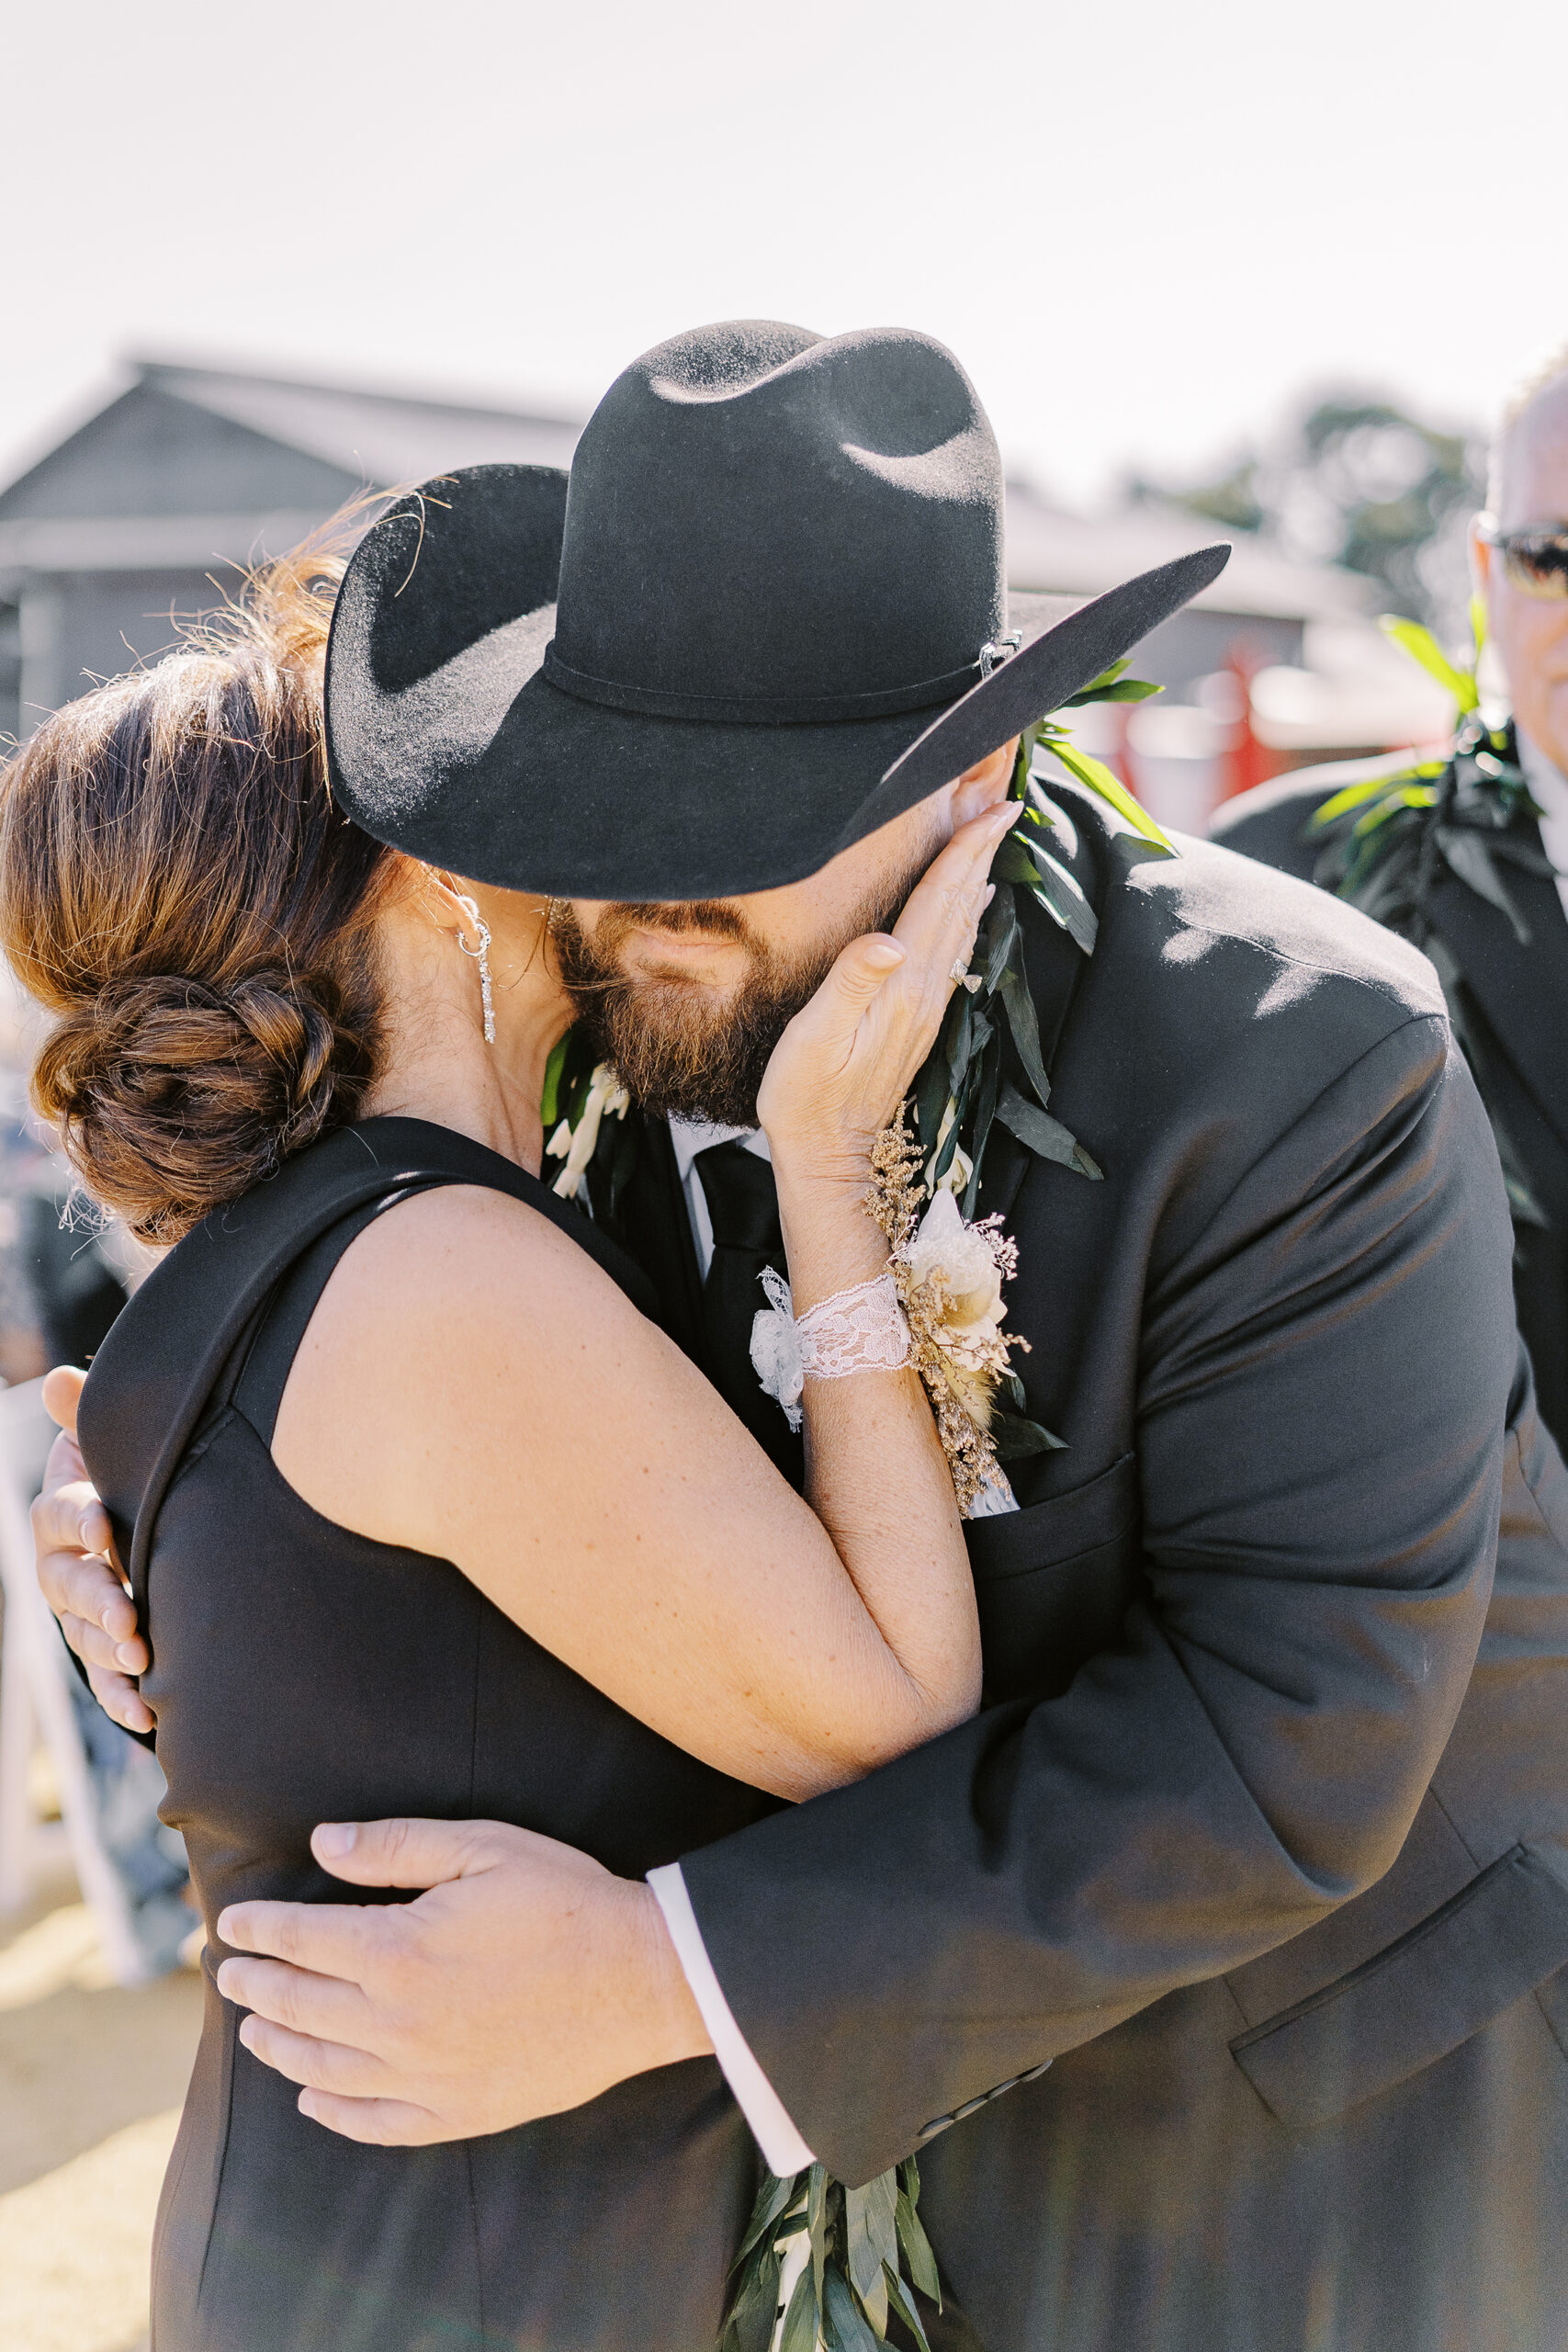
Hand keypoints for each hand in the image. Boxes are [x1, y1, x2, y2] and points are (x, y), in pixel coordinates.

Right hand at [32, 1365, 151, 1733]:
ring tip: (141, 1662)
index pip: (61, 1515)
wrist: (138, 1527)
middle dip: (97, 1600)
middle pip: (69, 1585)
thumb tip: (58, 1379)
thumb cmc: (124, 1480)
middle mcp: (63, 1567)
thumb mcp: (108, 1447)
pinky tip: (146, 1711)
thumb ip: (85, 1419)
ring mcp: (81, 1614)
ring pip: (84, 1635)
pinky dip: (122, 1697)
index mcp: (63, 1514)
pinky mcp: (104, 1649)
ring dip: (109, 1653)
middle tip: (128, 1616)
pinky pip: (105, 1680)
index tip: (103, 1524)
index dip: (78, 1518)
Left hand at [215, 1817, 711, 2144]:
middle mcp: (398, 2023)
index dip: (259, 1931)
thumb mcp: (483, 1847)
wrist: (643, 1980)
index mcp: (398, 1950)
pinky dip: (332, 2112)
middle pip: (299, 2007)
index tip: (231, 1925)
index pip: (300, 1941)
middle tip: (229, 1977)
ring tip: (255, 2032)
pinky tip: (312, 2097)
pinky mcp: (457, 2112)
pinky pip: (373, 2123)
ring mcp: (424, 2077)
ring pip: (323, 2068)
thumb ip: (396, 1846)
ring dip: (279, 2047)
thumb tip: (321, 1844)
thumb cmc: (565, 1900)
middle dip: (255, 1988)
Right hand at [757, 797, 1012, 1189]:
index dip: (965, 850)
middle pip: (959, 906)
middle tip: (1005, 804)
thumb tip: (889, 940)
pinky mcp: (916, 1023)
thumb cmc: (807, 1097)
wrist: (828, 1156)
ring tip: (991, 843)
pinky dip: (964, 920)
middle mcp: (923, 992)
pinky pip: (950, 955)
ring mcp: (924, 1009)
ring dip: (976, 881)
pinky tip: (968, 911)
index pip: (939, 900)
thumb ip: (851, 982)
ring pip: (959, 928)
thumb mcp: (814, 1035)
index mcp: (901, 984)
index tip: (997, 807)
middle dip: (982, 852)